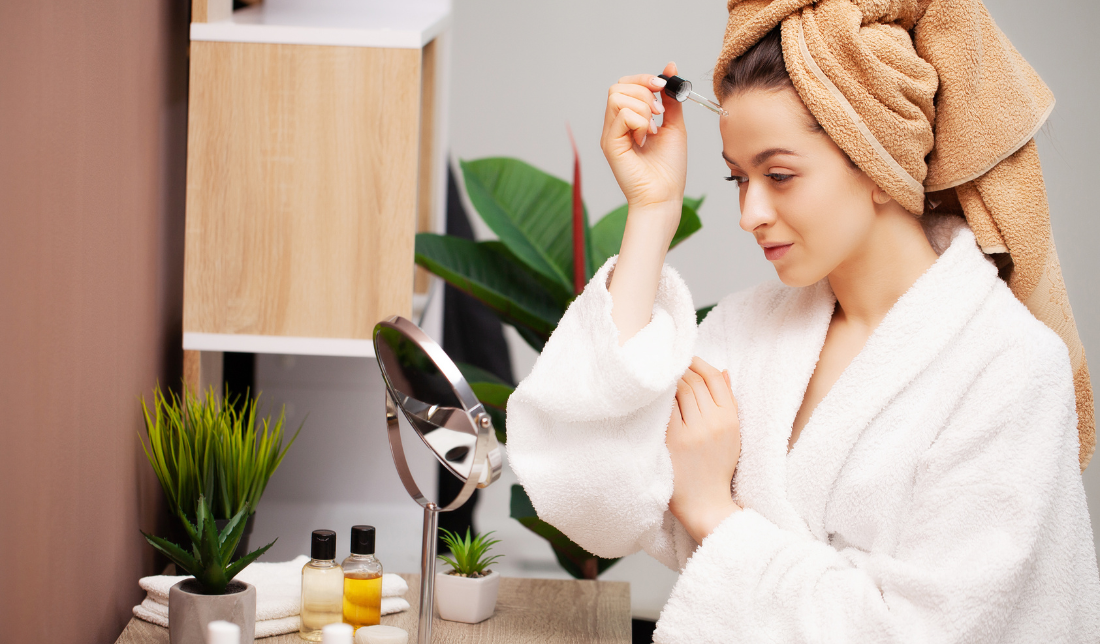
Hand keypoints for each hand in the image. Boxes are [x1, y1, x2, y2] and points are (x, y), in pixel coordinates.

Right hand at [600, 62, 687, 212]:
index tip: (663, 87)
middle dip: (643, 91)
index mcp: (628, 120)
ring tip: (653, 129)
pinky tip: (646, 138)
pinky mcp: (610, 144)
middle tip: (659, 113)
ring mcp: (610, 135)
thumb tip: (670, 67)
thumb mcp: (674, 125)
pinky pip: (622, 115)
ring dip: (642, 107)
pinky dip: (640, 121)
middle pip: (618, 87)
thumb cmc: (668, 169)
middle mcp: (615, 126)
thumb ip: (670, 100)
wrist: (664, 196)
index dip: (644, 80)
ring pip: (617, 97)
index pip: (625, 85)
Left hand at [666, 357, 742, 543]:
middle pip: (694, 382)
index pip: (714, 379)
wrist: (705, 503)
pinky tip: (654, 398)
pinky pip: (665, 409)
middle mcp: (713, 423)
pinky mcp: (673, 441)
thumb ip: (728, 402)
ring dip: (669, 382)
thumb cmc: (717, 468)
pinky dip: (660, 400)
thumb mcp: (732, 434)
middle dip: (681, 370)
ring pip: (678, 392)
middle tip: (669, 368)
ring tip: (661, 381)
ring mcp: (692, 432)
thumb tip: (723, 370)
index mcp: (730, 419)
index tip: (688, 361)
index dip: (699, 365)